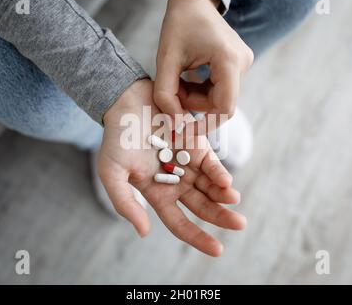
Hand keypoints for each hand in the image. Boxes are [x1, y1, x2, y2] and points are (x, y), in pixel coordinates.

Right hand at [98, 79, 245, 255]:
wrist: (127, 102)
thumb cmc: (116, 138)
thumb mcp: (111, 172)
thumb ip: (125, 203)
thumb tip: (144, 232)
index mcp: (157, 193)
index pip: (180, 223)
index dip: (198, 238)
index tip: (217, 249)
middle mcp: (176, 182)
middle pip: (202, 207)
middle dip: (221, 217)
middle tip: (240, 224)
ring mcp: (188, 164)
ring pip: (211, 188)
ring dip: (224, 196)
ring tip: (234, 200)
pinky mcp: (197, 145)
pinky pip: (211, 164)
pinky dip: (219, 174)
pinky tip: (226, 182)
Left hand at [154, 0, 253, 129]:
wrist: (193, 2)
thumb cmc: (179, 24)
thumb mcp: (165, 59)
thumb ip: (166, 93)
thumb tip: (174, 122)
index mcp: (229, 61)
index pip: (225, 108)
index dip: (205, 124)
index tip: (184, 128)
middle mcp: (242, 64)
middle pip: (220, 104)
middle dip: (194, 105)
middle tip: (173, 92)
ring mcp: (243, 65)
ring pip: (219, 98)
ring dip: (197, 98)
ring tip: (180, 80)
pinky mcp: (238, 66)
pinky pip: (220, 89)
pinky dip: (202, 90)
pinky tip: (190, 77)